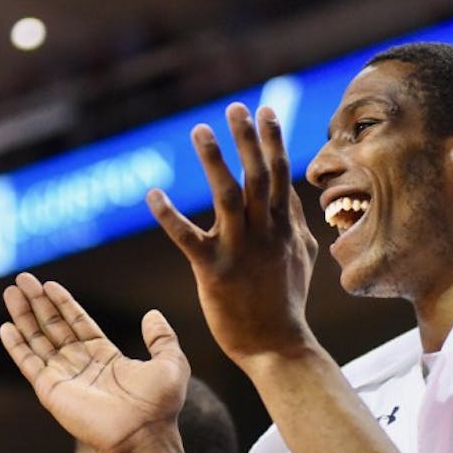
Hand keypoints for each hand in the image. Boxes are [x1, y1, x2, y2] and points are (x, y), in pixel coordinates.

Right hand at [0, 273, 188, 452]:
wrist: (143, 434)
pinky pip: (29, 364)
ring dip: (24, 316)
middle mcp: (81, 365)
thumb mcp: (170, 362)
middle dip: (38, 302)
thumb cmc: (159, 405)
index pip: (78, 323)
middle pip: (54, 327)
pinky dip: (16, 346)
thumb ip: (161, 337)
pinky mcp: (52, 391)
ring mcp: (65, 377)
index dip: (64, 303)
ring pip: (38, 340)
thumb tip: (153, 313)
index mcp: (105, 356)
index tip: (49, 284)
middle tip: (23, 279)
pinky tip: (5, 327)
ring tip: (11, 292)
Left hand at [147, 103, 319, 367]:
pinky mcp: (213, 271)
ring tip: (199, 130)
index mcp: (284, 228)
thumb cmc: (286, 303)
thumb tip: (295, 196)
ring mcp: (240, 251)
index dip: (273, 141)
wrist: (276, 346)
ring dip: (214, 161)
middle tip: (235, 107)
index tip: (266, 110)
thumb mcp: (301, 257)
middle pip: (258, 176)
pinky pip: (188, 238)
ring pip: (228, 197)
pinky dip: (168, 215)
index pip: (281, 174)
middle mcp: (265, 233)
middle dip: (248, 139)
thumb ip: (297, 224)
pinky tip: (152, 194)